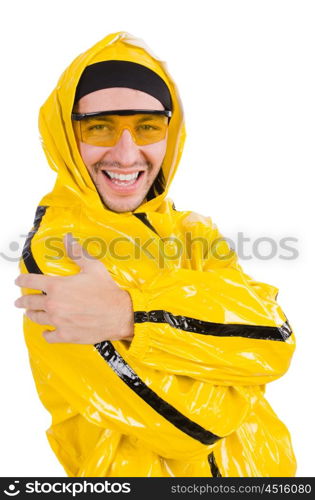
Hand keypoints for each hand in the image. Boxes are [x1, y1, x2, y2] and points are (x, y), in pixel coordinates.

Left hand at [14, 233, 133, 343]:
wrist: (119, 314)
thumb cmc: (106, 290)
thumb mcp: (93, 267)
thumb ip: (77, 253)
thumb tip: (68, 239)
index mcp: (57, 286)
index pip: (31, 282)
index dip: (22, 280)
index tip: (18, 281)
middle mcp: (53, 304)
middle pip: (29, 302)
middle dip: (22, 300)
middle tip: (19, 301)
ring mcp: (58, 321)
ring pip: (36, 318)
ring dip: (31, 315)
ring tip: (30, 313)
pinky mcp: (65, 334)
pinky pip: (48, 335)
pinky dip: (46, 333)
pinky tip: (47, 331)